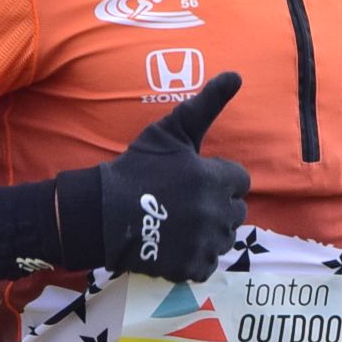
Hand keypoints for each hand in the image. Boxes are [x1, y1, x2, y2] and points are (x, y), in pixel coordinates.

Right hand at [91, 72, 249, 280]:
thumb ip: (206, 104)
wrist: (100, 212)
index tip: (195, 179)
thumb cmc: (135, 168)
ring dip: (209, 232)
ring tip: (181, 223)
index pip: (240, 180)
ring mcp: (203, 243)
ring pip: (224, 238)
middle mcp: (215, 212)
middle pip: (236, 211)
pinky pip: (208, 263)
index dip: (219, 177)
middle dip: (217, 205)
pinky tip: (176, 244)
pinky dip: (196, 257)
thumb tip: (237, 74)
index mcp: (214, 179)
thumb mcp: (169, 131)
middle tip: (186, 202)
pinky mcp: (191, 267)